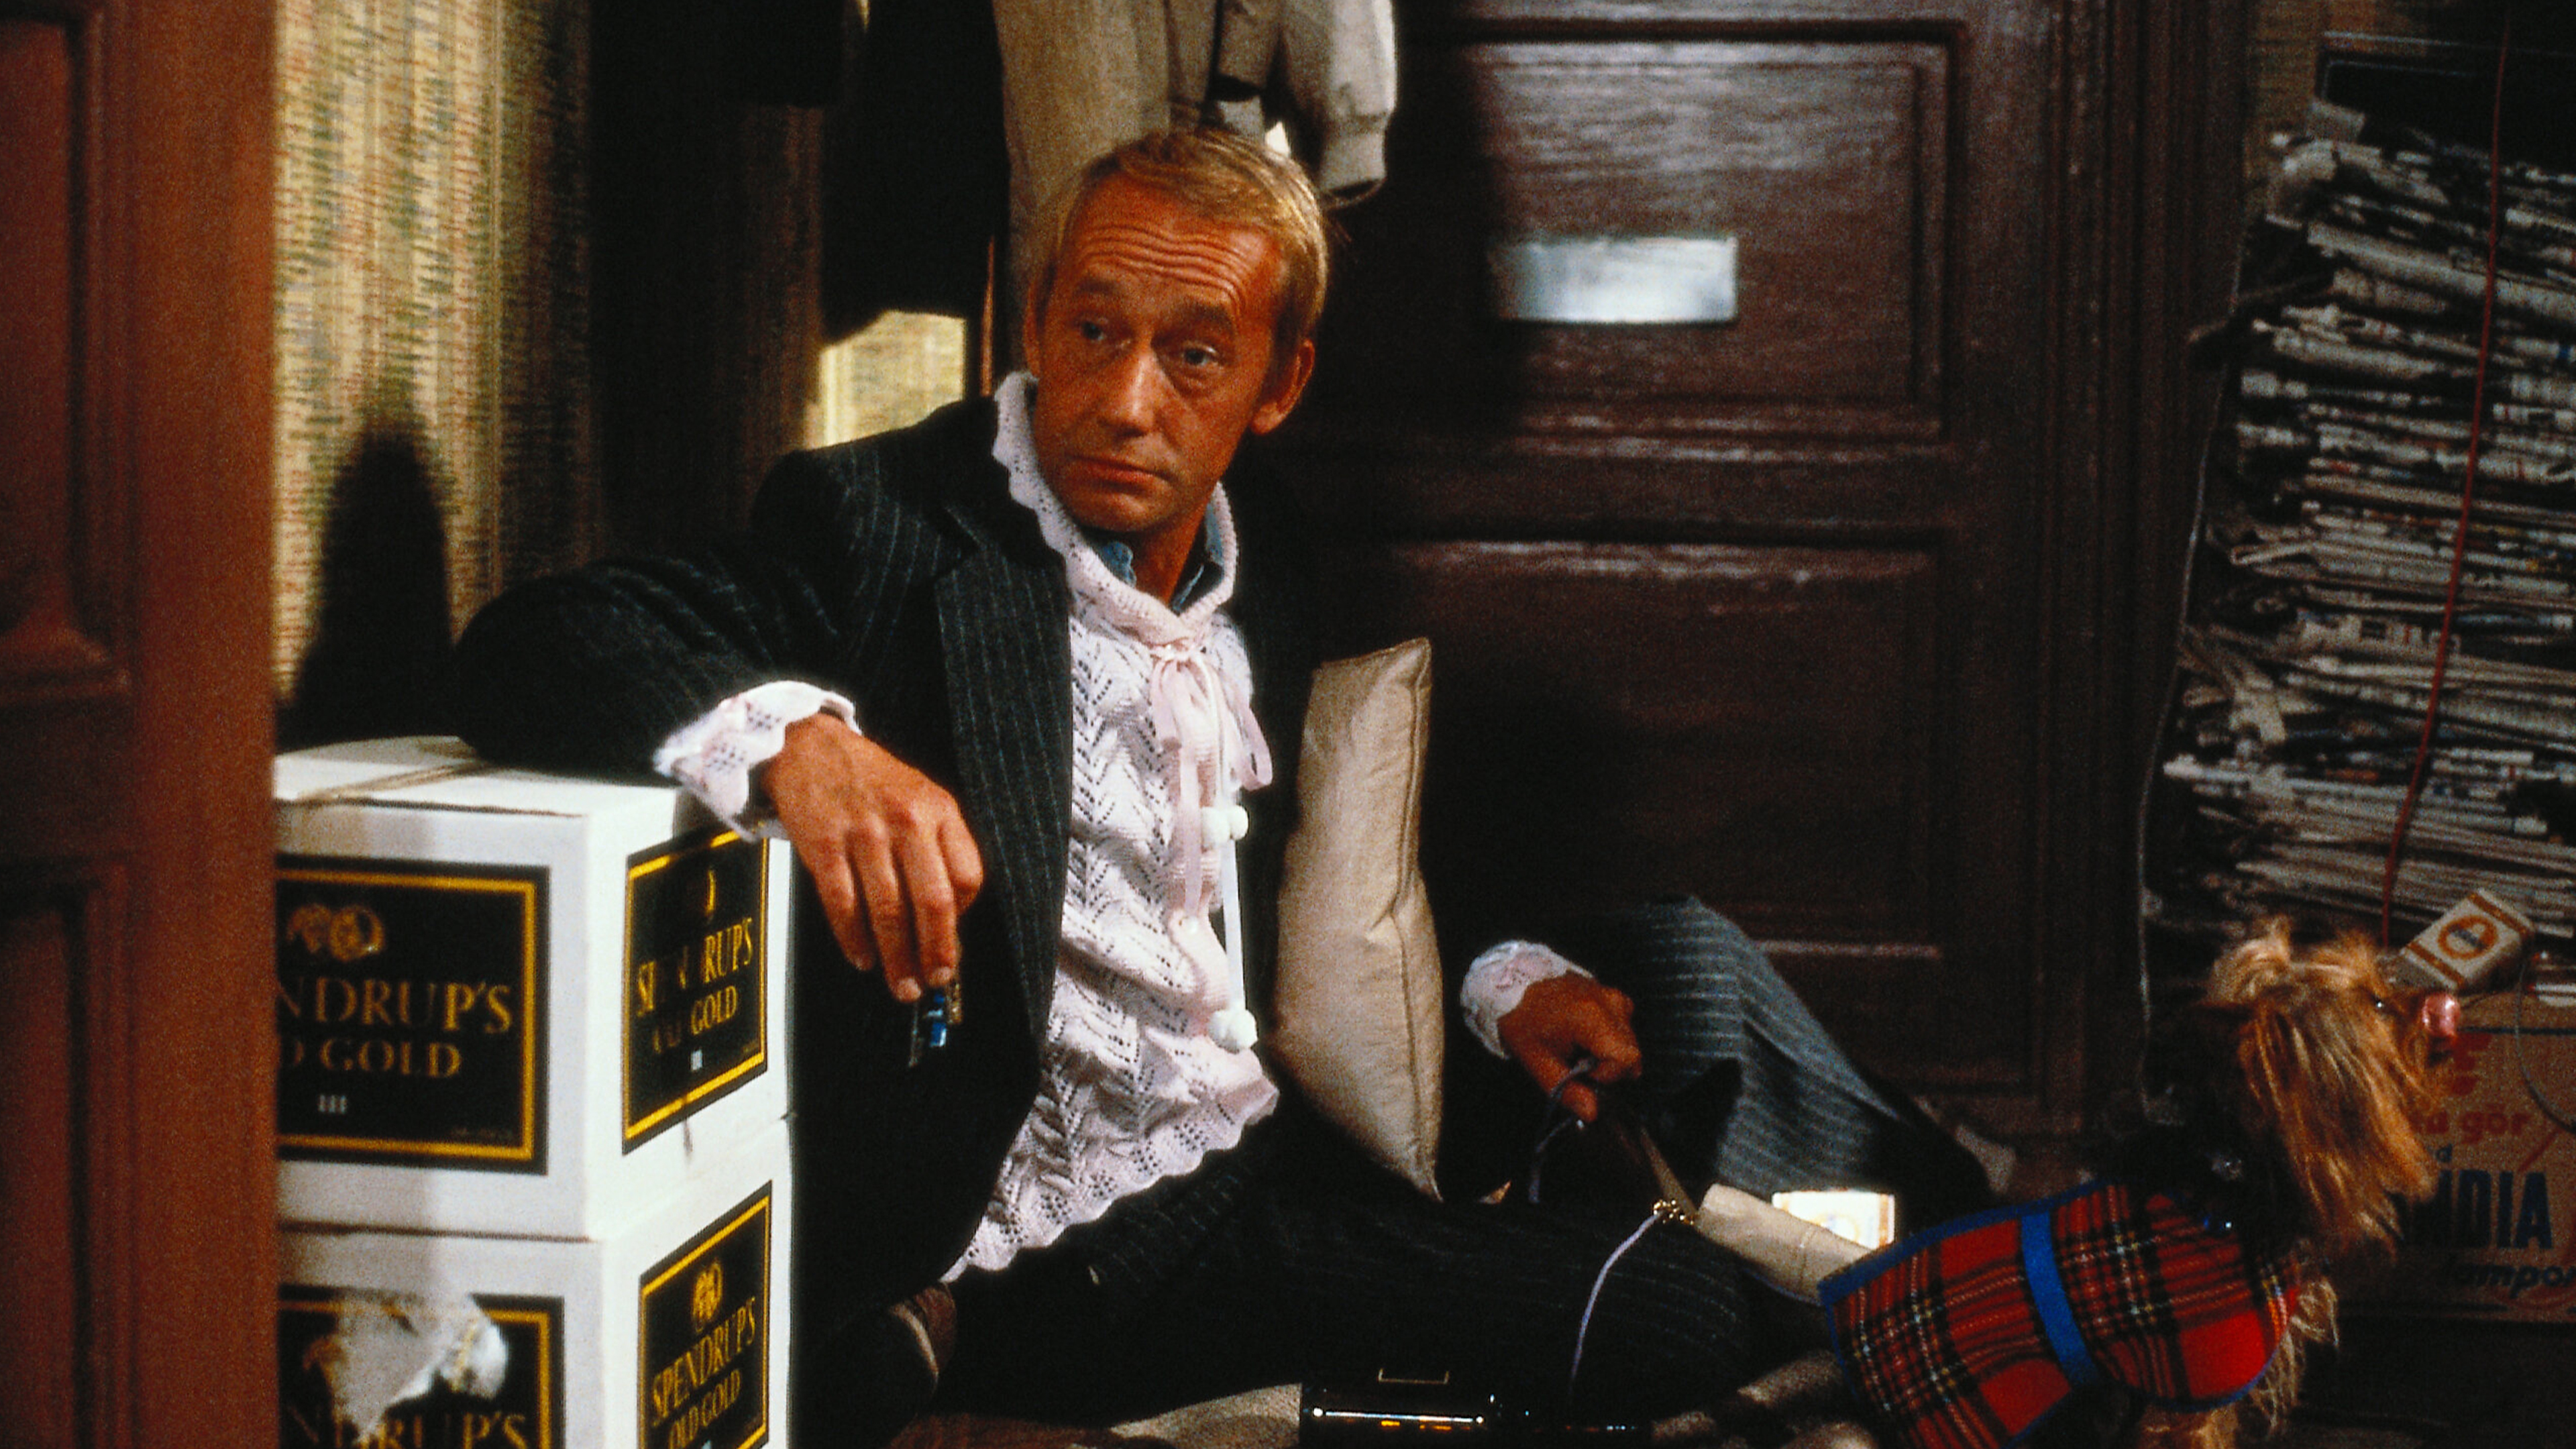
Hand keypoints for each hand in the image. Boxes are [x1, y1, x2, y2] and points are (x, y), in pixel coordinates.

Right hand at [761, 713, 984, 1001]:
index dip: (963, 918)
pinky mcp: (824, 845)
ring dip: (896, 957)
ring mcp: (863, 833)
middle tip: (934, 982)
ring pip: (887, 910)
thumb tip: (949, 919)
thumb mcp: (921, 798)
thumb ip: (940, 847)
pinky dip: (853, 939)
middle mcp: (906, 821)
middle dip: (935, 951)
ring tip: (902, 986)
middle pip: (932, 900)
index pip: (969, 876)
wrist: (810, 748)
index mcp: (939, 810)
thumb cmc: (872, 782)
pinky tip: (863, 958)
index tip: (953, 942)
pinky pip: (843, 904)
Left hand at [1498, 973, 1641, 1121]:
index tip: (1581, 1070)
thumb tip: (1593, 1113)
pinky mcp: (1614, 995)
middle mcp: (1610, 1002)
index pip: (1627, 1059)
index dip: (1608, 1074)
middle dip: (1610, 1066)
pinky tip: (1588, 1035)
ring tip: (1581, 1046)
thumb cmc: (1525, 1024)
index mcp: (1592, 1017)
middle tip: (1579, 1060)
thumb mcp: (1537, 1062)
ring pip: (1631, 1041)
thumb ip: (1567, 1091)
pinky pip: (1625, 1026)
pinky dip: (1612, 1037)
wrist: (1517, 988)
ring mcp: (1614, 996)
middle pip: (1632, 1052)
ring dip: (1611, 1053)